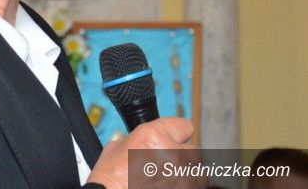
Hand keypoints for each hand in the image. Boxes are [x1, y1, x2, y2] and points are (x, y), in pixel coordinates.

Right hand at [87, 118, 204, 188]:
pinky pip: (195, 185)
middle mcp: (174, 154)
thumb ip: (142, 138)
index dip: (175, 133)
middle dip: (180, 155)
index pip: (184, 126)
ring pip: (197, 171)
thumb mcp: (118, 147)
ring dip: (184, 173)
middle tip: (163, 164)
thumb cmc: (111, 181)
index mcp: (155, 136)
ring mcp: (185, 178)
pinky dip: (183, 186)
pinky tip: (165, 187)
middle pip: (192, 149)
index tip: (173, 139)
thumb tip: (152, 138)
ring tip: (163, 179)